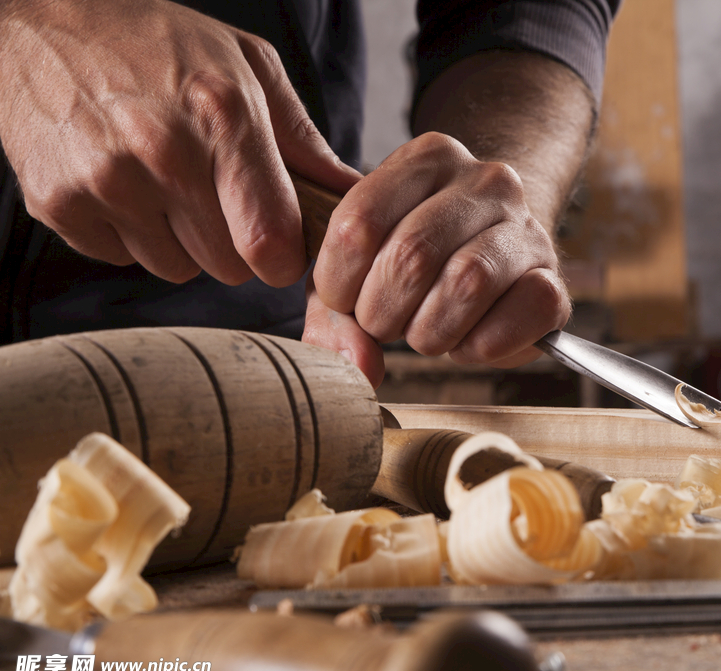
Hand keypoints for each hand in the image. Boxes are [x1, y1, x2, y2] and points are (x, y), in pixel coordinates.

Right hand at [0, 0, 358, 285]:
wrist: (41, 20)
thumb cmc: (157, 43)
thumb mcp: (245, 67)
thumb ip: (303, 139)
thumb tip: (352, 194)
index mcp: (223, 114)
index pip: (269, 240)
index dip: (283, 257)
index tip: (279, 247)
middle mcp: (163, 151)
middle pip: (228, 266)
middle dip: (233, 244)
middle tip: (215, 196)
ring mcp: (105, 181)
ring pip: (176, 268)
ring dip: (180, 241)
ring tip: (163, 181)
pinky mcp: (58, 203)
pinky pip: (122, 258)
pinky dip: (129, 234)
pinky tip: (123, 183)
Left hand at [306, 132, 570, 383]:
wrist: (497, 261)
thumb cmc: (417, 264)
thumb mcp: (360, 268)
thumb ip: (334, 312)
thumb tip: (356, 365)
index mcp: (429, 157)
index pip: (360, 221)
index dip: (339, 281)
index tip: (345, 300)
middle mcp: (486, 180)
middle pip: (412, 254)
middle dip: (382, 312)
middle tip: (384, 325)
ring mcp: (527, 227)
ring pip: (467, 283)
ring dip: (430, 331)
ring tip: (426, 334)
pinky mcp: (555, 281)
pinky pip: (517, 316)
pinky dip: (481, 346)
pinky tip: (468, 342)